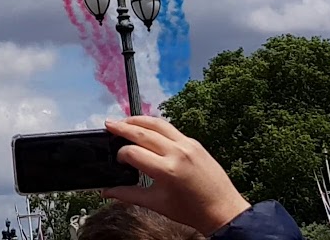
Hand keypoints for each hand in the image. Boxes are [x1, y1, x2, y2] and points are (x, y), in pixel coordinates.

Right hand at [100, 116, 250, 234]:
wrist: (223, 210)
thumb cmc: (191, 211)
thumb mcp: (156, 204)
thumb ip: (127, 195)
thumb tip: (106, 192)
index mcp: (166, 170)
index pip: (133, 152)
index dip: (120, 155)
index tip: (117, 160)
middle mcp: (177, 152)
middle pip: (142, 132)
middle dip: (122, 127)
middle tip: (108, 124)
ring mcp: (188, 145)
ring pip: (158, 123)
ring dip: (138, 120)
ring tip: (124, 121)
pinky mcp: (195, 143)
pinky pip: (171, 129)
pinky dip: (155, 126)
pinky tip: (146, 129)